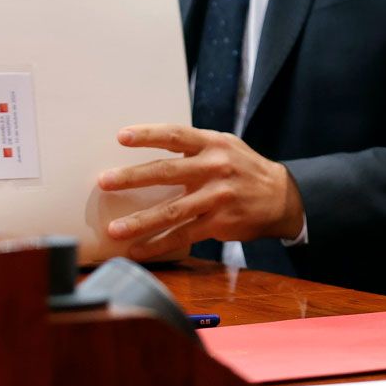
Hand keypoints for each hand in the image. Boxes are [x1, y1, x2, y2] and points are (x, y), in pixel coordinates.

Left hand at [96, 124, 304, 260]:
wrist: (281, 197)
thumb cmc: (244, 169)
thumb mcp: (226, 147)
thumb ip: (195, 147)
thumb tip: (153, 148)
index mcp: (213, 144)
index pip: (175, 135)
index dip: (148, 135)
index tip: (121, 137)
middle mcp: (215, 167)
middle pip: (168, 172)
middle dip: (132, 177)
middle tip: (104, 182)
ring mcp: (218, 197)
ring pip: (172, 210)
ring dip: (140, 222)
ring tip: (114, 230)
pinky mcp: (220, 222)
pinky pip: (184, 235)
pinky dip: (159, 244)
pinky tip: (139, 250)